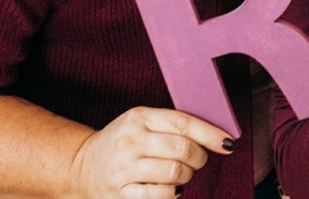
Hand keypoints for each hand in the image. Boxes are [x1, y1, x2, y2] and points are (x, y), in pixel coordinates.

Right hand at [70, 107, 232, 196]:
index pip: (183, 123)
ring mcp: (123, 167)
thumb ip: (173, 126)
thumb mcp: (142, 123)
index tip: (228, 143)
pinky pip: (162, 195)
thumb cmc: (123, 143)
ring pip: (175, 173)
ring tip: (182, 174)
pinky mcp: (120, 192)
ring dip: (187, 176)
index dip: (210, 134)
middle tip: (198, 160)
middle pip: (182, 149)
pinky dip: (174, 192)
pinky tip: (170, 187)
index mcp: (139, 117)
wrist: (80, 165)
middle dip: (199, 157)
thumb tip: (217, 136)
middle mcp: (130, 140)